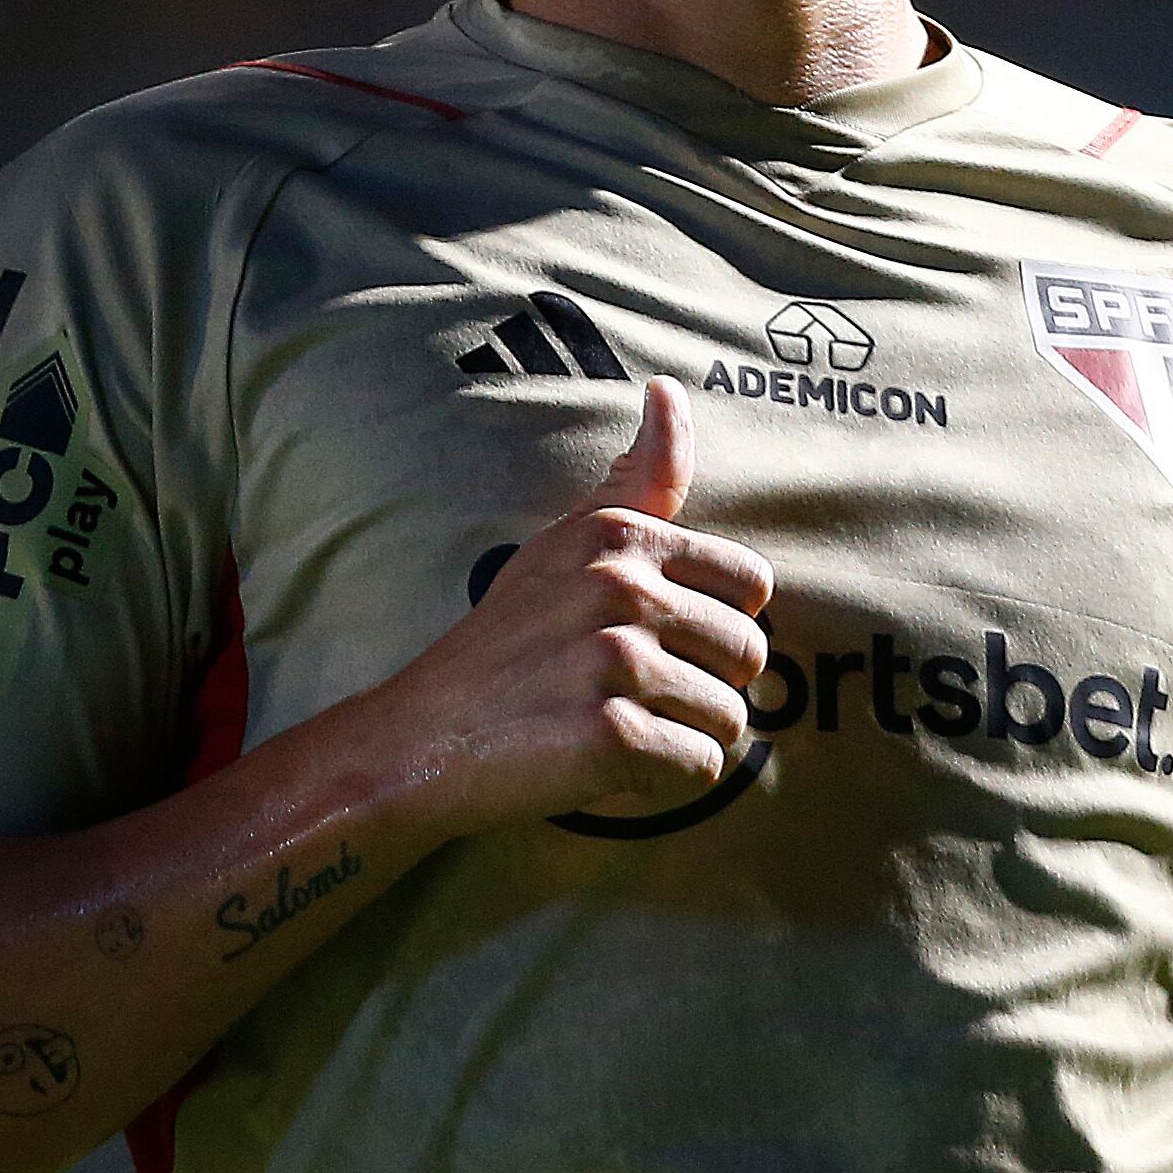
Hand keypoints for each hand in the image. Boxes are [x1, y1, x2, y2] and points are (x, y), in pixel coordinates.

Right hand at [372, 379, 774, 831]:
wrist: (421, 736)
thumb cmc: (507, 642)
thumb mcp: (565, 544)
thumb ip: (636, 479)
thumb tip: (668, 390)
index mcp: (620, 537)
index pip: (751, 585)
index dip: (715, 625)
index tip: (659, 642)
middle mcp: (622, 589)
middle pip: (747, 655)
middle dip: (706, 688)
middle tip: (634, 698)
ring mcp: (616, 662)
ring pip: (731, 718)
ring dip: (687, 739)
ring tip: (619, 730)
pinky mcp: (612, 736)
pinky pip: (700, 768)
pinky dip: (667, 783)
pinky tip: (612, 767)